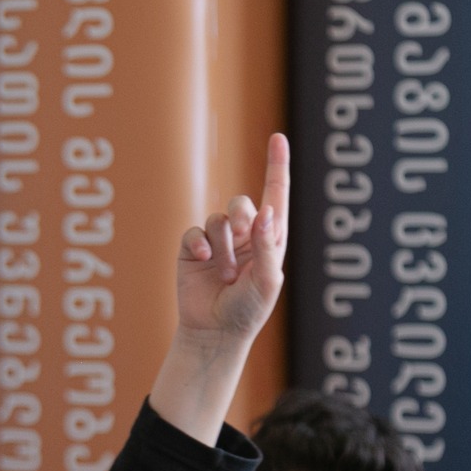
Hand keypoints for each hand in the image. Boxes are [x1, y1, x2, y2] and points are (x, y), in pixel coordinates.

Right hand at [175, 133, 288, 346]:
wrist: (214, 332)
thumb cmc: (248, 311)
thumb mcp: (266, 281)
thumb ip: (266, 246)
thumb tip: (265, 212)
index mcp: (270, 238)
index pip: (275, 196)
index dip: (277, 166)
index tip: (277, 138)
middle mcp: (245, 235)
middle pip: (242, 202)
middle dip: (242, 216)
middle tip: (242, 236)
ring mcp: (218, 241)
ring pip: (218, 218)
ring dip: (223, 246)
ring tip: (225, 274)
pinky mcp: (193, 249)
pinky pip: (195, 232)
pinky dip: (200, 244)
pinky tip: (204, 261)